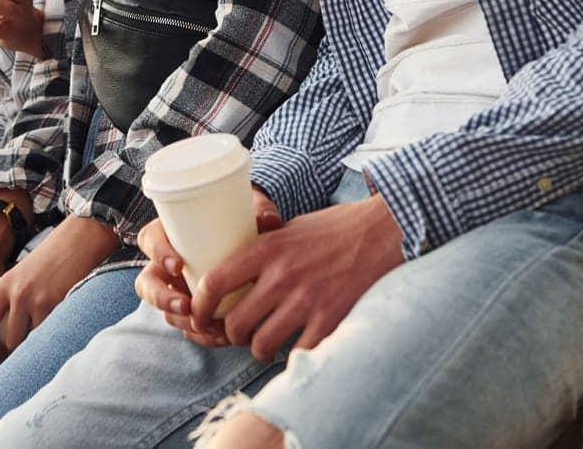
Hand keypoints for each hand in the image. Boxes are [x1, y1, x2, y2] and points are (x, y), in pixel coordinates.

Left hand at [0, 215, 114, 358]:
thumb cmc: (56, 254)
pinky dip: (54, 340)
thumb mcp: (26, 271)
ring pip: (31, 341)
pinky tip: (59, 339)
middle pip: (8, 339)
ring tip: (42, 348)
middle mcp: (19, 293)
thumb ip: (18, 295)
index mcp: (6, 284)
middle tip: (22, 357)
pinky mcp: (60, 303)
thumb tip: (15, 327)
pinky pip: (52, 334)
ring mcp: (39, 300)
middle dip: (15, 353)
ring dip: (36, 349)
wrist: (82, 236)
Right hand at [135, 188, 282, 347]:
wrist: (253, 240)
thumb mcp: (248, 209)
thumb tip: (271, 220)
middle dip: (162, 298)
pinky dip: (202, 336)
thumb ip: (258, 211)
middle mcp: (167, 264)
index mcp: (171, 233)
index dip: (159, 254)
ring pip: (166, 310)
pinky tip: (220, 337)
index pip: (151, 240)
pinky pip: (187, 327)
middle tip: (187, 306)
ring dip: (183, 322)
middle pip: (148, 284)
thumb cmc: (241, 218)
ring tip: (208, 327)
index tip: (178, 265)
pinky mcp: (194, 309)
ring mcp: (178, 289)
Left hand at [191, 194, 404, 361]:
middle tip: (239, 333)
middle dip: (232, 334)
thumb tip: (234, 269)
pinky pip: (298, 352)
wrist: (383, 232)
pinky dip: (294, 354)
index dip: (200, 305)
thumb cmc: (336, 228)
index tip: (198, 314)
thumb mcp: (291, 228)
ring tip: (266, 342)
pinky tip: (296, 344)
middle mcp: (282, 276)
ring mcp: (307, 301)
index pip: (215, 281)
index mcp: (267, 248)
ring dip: (260, 348)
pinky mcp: (331, 320)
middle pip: (236, 322)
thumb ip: (263, 249)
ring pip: (262, 345)